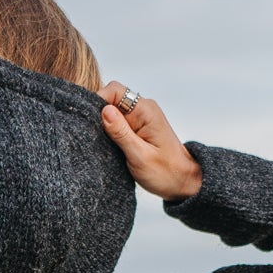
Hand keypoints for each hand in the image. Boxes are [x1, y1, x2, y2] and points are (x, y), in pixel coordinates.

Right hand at [99, 83, 201, 201]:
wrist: (182, 181)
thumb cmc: (165, 172)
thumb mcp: (139, 155)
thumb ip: (121, 133)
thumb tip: (104, 110)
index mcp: (145, 110)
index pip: (114, 91)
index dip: (98, 102)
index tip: (90, 122)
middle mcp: (142, 109)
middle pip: (110, 99)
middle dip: (99, 115)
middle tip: (96, 137)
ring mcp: (140, 117)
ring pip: (112, 111)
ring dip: (104, 126)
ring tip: (104, 144)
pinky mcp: (136, 127)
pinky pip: (117, 122)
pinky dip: (110, 132)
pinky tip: (110, 146)